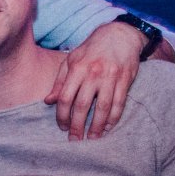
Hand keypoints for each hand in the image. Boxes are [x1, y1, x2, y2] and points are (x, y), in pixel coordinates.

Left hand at [44, 21, 140, 139]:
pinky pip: (120, 103)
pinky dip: (114, 118)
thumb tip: (48, 101)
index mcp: (76, 68)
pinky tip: (109, 128)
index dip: (62, 115)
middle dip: (78, 125)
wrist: (120, 35)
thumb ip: (60, 82)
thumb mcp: (71, 60)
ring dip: (97, 126)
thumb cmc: (91, 50)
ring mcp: (110, 77)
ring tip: (93, 138)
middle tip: (75, 140)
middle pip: (82, 105)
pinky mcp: (126, 79)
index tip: (62, 127)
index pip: (65, 97)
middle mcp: (93, 73)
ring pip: (103, 107)